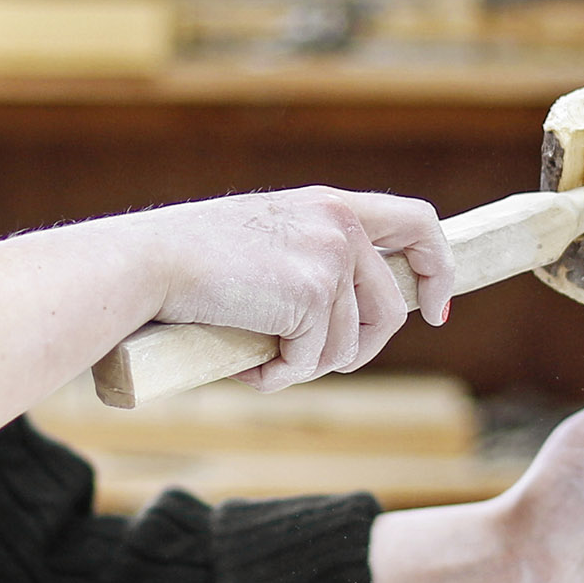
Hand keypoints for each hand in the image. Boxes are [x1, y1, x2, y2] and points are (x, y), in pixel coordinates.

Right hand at [139, 188, 454, 390]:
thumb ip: (310, 263)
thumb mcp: (266, 244)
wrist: (148, 264)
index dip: (436, 270)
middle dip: (360, 350)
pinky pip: (312, 362)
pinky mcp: (311, 298)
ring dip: (307, 366)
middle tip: (310, 364)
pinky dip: (278, 377)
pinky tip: (245, 365)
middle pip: (391, 309)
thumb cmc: (188, 262)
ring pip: (349, 345)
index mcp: (332, 205)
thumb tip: (345, 326)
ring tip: (259, 359)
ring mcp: (330, 260)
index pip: (418, 222)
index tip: (435, 310)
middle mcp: (341, 225)